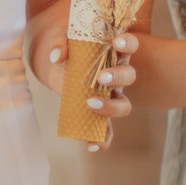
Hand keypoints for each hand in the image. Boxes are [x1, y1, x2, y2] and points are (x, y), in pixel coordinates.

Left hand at [32, 26, 135, 151]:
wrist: (59, 63)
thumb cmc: (68, 46)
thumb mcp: (62, 39)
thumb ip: (60, 43)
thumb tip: (57, 56)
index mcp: (113, 52)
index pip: (129, 46)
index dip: (128, 43)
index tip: (116, 42)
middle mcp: (117, 74)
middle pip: (129, 76)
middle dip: (118, 77)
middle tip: (101, 77)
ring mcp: (111, 96)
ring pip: (124, 105)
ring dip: (111, 108)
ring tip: (90, 104)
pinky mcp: (99, 112)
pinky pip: (108, 130)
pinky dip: (103, 140)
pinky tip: (92, 145)